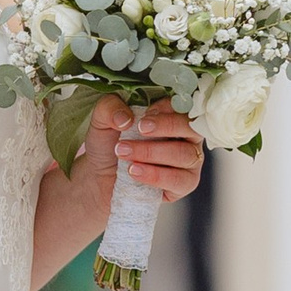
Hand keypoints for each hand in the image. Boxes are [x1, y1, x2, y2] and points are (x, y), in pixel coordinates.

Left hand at [87, 94, 202, 205]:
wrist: (100, 177)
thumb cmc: (109, 145)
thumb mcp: (102, 120)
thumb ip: (109, 108)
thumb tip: (126, 118)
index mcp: (173, 116)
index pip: (184, 106)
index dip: (167, 108)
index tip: (143, 115)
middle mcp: (187, 137)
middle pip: (190, 128)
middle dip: (165, 127)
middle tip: (139, 129)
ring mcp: (189, 162)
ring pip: (184, 154)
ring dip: (152, 152)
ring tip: (124, 153)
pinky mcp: (184, 184)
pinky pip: (179, 180)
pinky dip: (155, 175)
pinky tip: (134, 171)